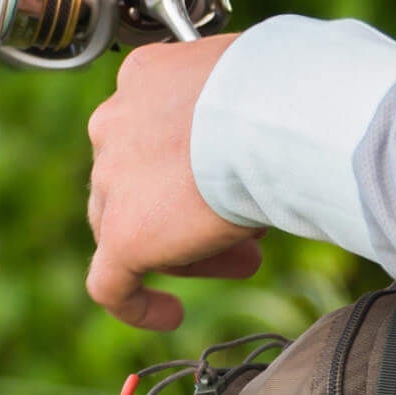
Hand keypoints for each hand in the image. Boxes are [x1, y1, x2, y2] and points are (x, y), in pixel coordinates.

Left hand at [85, 33, 263, 329]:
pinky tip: (170, 315)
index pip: (155, 132)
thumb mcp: (259, 86)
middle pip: (140, 182)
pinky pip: (110, 283)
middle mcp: (116, 122)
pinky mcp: (121, 233)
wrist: (271, 115)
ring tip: (242, 261)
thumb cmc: (284, 93)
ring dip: (184, 249)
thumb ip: (244, 111)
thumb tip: (276, 135)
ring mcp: (112, 178)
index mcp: (144, 79)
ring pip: (132, 227)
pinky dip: (136, 303)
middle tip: (248, 232)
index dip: (195, 165)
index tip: (238, 181)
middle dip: (191, 210)